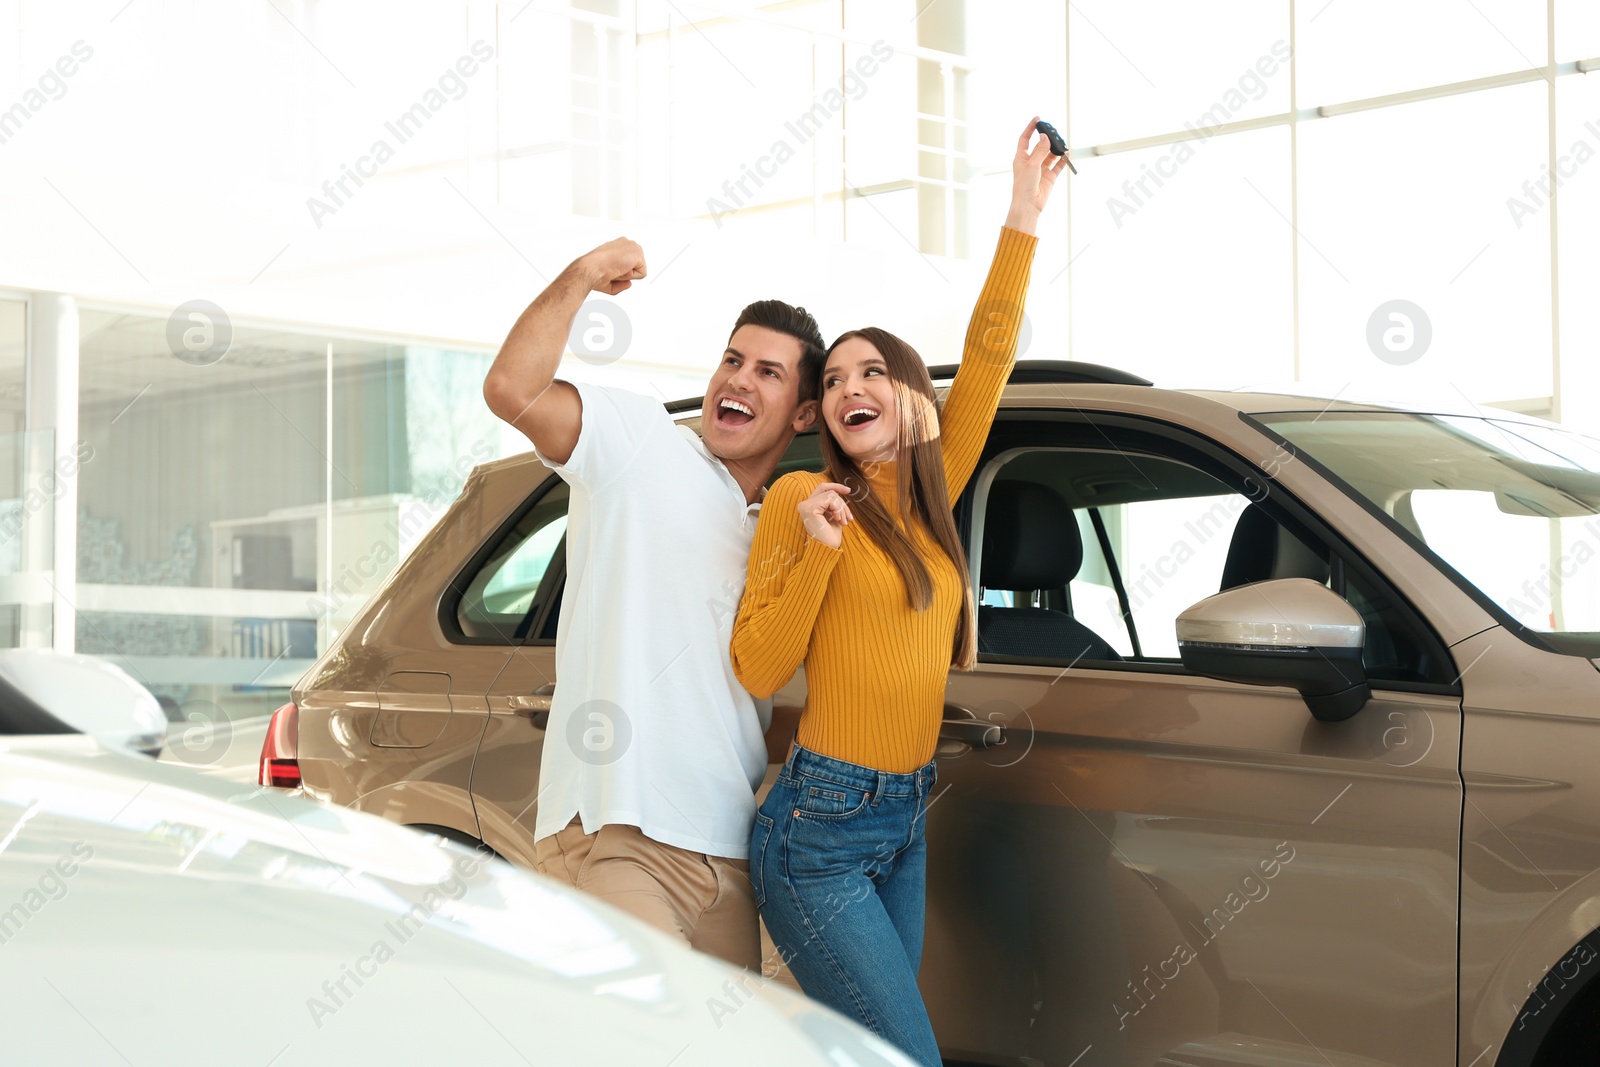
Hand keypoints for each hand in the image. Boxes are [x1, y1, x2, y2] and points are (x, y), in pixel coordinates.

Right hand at [579, 237, 646, 294]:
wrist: (591, 266)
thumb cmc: (594, 270)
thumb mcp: (608, 278)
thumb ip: (620, 282)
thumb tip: (629, 284)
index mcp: (618, 246)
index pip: (629, 262)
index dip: (621, 271)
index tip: (610, 269)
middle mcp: (626, 244)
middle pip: (635, 266)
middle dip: (625, 273)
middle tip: (612, 269)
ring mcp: (632, 247)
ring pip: (639, 270)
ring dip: (627, 275)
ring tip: (615, 269)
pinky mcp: (638, 253)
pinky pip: (642, 274)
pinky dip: (631, 276)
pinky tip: (620, 269)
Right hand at [798, 482, 852, 548]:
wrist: (827, 549)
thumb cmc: (830, 536)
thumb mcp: (833, 515)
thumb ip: (834, 503)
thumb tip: (844, 490)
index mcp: (809, 506)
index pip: (822, 488)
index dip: (835, 486)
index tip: (848, 490)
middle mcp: (804, 504)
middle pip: (829, 492)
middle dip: (842, 504)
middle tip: (848, 519)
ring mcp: (806, 506)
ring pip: (831, 495)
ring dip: (841, 508)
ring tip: (843, 522)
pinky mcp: (810, 509)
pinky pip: (829, 499)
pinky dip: (837, 509)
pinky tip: (837, 520)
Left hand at [1005, 116, 1069, 233]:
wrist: (1029, 205)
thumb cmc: (1024, 186)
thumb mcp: (1032, 165)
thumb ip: (1040, 150)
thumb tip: (1045, 136)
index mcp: (1021, 158)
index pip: (1025, 139)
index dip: (1030, 128)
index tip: (1038, 118)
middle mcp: (1031, 162)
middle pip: (1040, 145)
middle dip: (1047, 138)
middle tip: (1054, 132)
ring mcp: (1041, 169)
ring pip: (1050, 155)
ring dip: (1057, 149)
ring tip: (1062, 143)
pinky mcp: (1050, 177)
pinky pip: (1058, 165)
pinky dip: (1063, 160)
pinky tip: (1068, 154)